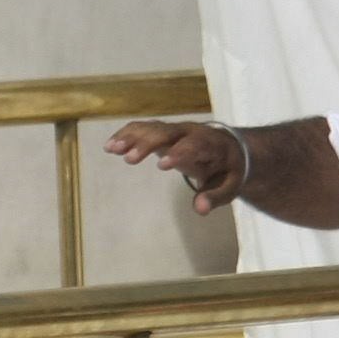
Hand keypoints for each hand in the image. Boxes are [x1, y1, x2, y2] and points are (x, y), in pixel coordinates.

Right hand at [104, 117, 247, 214]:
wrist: (229, 148)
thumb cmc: (227, 171)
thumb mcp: (229, 187)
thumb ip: (215, 197)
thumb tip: (199, 209)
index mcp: (211, 144)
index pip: (195, 145)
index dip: (180, 153)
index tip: (162, 166)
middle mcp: (191, 132)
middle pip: (168, 132)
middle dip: (148, 143)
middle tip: (129, 159)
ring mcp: (175, 130)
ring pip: (152, 128)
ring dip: (132, 137)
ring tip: (111, 149)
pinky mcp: (163, 131)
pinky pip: (143, 128)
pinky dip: (127, 134)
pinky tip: (109, 146)